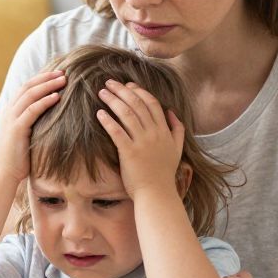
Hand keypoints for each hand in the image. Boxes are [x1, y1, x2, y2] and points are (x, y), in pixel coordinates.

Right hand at [0, 69, 65, 182]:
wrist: (4, 173)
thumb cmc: (17, 157)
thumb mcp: (24, 135)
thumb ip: (32, 124)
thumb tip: (49, 118)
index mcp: (10, 111)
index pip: (25, 88)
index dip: (41, 79)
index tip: (57, 74)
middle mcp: (9, 112)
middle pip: (28, 86)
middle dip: (46, 77)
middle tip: (63, 72)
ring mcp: (12, 119)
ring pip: (30, 95)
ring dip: (48, 85)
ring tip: (63, 80)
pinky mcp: (17, 129)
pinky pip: (32, 110)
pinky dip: (45, 101)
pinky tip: (57, 96)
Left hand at [95, 79, 183, 196]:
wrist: (157, 193)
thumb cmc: (164, 174)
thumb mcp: (177, 149)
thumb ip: (177, 129)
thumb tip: (171, 112)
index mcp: (164, 130)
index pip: (151, 103)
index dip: (138, 91)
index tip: (127, 85)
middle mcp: (153, 133)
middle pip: (136, 104)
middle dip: (121, 90)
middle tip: (109, 83)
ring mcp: (142, 142)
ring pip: (126, 114)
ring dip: (112, 100)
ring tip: (102, 93)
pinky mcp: (129, 152)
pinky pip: (116, 131)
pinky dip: (107, 120)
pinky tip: (99, 113)